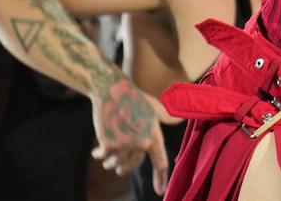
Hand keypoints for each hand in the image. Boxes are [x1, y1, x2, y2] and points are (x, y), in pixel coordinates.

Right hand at [90, 80, 169, 194]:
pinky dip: (99, 155)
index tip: (160, 192)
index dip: (160, 178)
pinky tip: (97, 151)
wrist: (111, 89)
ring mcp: (125, 144)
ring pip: (117, 163)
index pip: (160, 161)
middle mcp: (142, 142)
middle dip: (125, 168)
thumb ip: (167, 117)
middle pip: (133, 165)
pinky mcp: (109, 143)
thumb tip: (182, 118)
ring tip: (108, 153)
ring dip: (112, 161)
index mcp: (154, 135)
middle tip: (119, 170)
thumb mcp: (155, 106)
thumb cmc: (133, 97)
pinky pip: (104, 157)